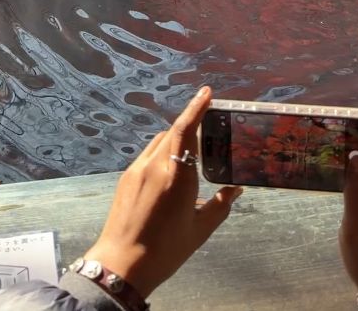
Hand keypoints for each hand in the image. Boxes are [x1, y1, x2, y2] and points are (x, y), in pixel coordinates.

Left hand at [81, 86, 241, 297]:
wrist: (121, 264)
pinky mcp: (126, 177)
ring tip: (190, 149)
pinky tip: (169, 169)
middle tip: (207, 120)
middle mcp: (155, 165)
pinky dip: (162, 151)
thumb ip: (221, 205)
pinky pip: (148, 154)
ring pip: (159, 141)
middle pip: (173, 131)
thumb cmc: (166, 250)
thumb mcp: (200, 229)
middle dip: (190, 122)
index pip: (186, 130)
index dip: (197, 108)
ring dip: (174, 137)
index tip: (207, 93)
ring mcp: (137, 170)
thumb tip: (236, 189)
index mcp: (177, 176)